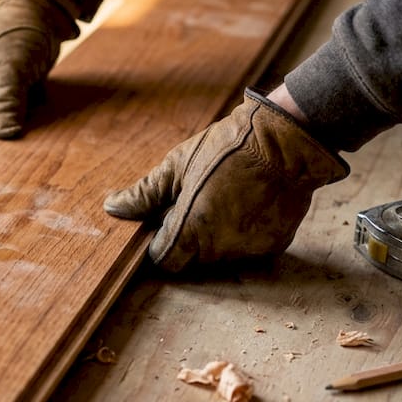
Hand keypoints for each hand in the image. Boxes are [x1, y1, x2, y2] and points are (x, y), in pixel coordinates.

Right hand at [0, 0, 77, 152]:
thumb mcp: (10, 65)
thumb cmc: (19, 30)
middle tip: (7, 171)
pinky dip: (25, 126)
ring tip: (25, 156)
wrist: (42, 9)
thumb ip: (5, 100)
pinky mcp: (10, 94)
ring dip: (10, 139)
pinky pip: (13, 118)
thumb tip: (3, 136)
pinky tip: (38, 136)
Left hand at [104, 90, 349, 270]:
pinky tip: (249, 203)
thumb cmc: (228, 148)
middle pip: (193, 258)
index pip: (165, 260)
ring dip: (217, 236)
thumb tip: (113, 207)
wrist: (287, 141)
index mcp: (192, 230)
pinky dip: (244, 231)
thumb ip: (145, 194)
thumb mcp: (178, 165)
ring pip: (222, 255)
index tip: (164, 223)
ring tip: (225, 197)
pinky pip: (249, 246)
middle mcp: (220, 249)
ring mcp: (250, 249)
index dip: (160, 243)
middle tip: (197, 201)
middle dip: (189, 237)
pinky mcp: (274, 245)